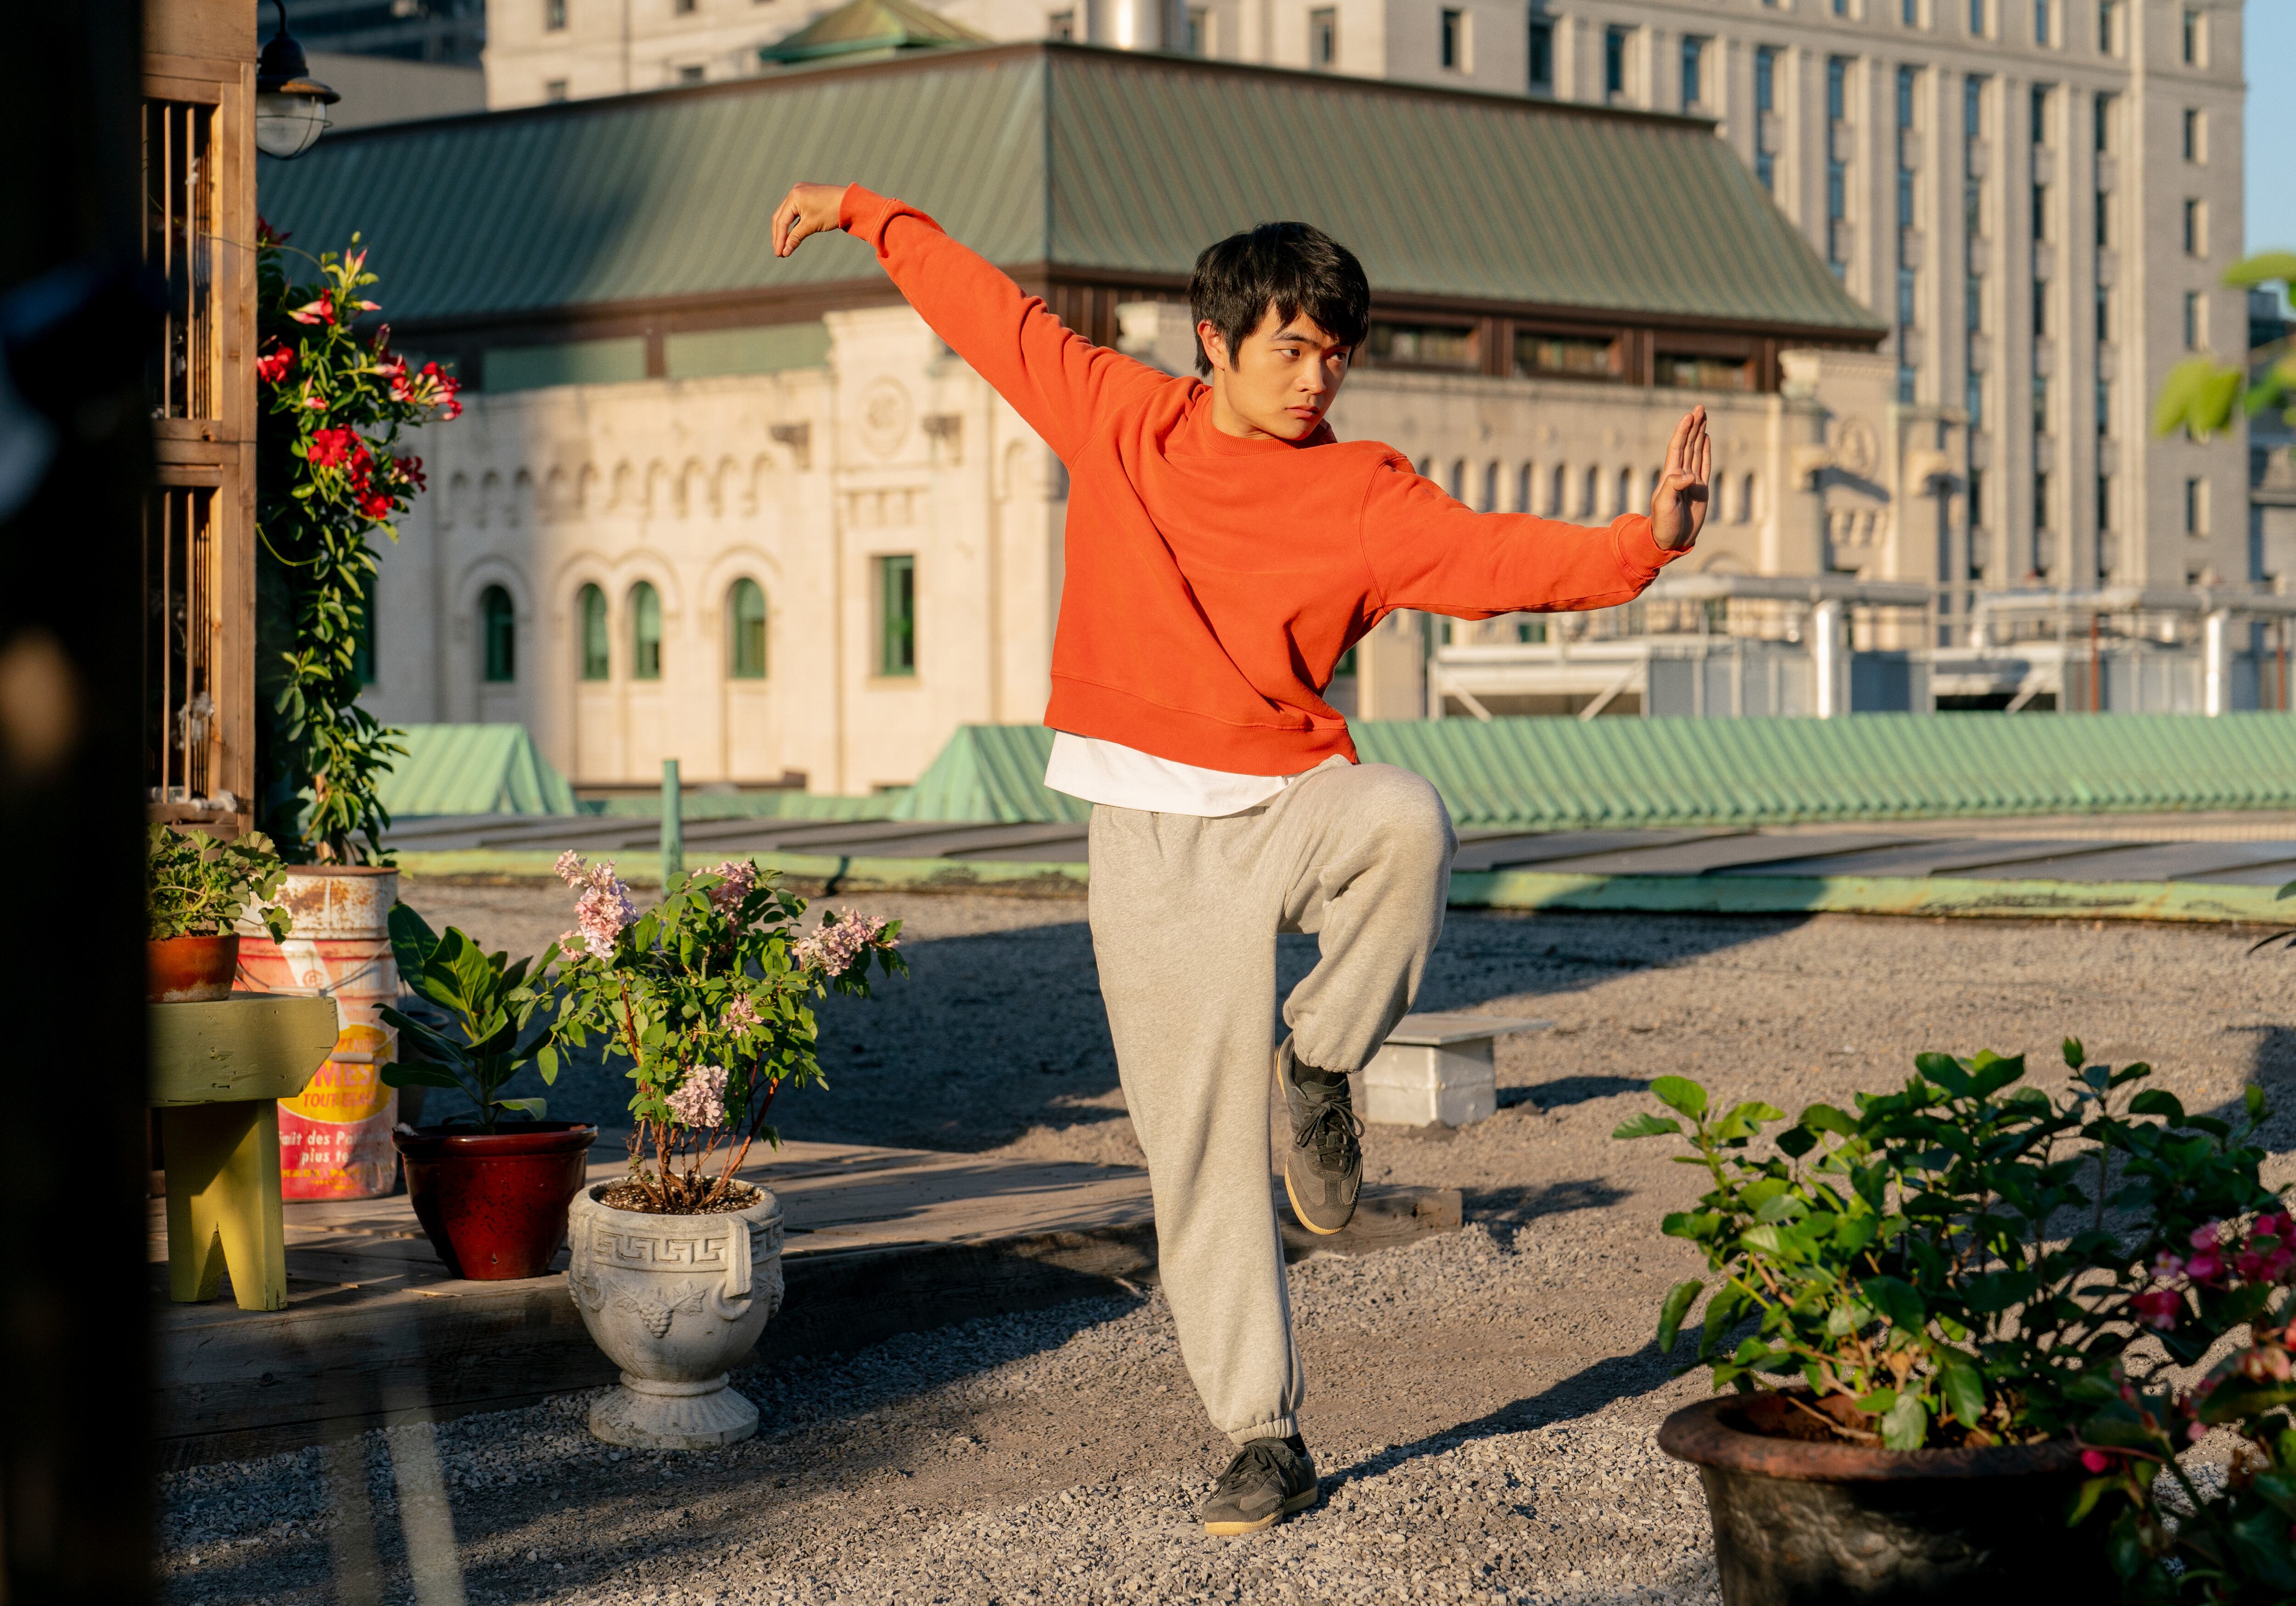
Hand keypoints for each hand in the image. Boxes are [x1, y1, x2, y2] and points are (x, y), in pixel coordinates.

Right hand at [771, 182, 848, 257]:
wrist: (851, 202)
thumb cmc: (832, 212)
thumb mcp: (811, 226)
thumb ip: (795, 238)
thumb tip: (784, 252)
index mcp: (794, 197)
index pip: (782, 221)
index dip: (779, 239)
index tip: (779, 254)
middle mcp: (795, 191)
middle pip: (781, 216)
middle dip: (779, 235)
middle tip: (779, 251)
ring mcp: (800, 191)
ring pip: (787, 213)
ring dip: (785, 229)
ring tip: (784, 245)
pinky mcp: (807, 194)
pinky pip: (795, 210)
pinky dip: (793, 222)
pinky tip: (792, 234)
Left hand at [1650, 405, 1711, 551]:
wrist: (1671, 541)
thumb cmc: (1664, 524)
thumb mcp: (1664, 505)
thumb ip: (1674, 487)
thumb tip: (1689, 475)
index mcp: (1670, 475)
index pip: (1678, 447)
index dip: (1683, 431)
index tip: (1689, 415)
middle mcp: (1680, 474)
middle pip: (1688, 444)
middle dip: (1694, 425)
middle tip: (1700, 406)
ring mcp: (1691, 481)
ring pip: (1696, 450)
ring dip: (1700, 433)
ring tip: (1703, 416)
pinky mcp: (1701, 489)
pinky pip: (1704, 464)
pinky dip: (1705, 451)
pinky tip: (1706, 438)